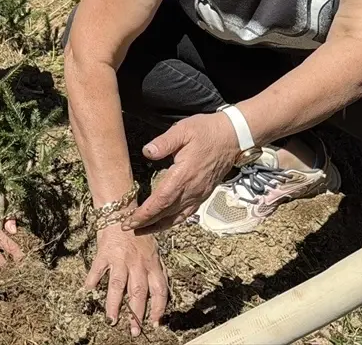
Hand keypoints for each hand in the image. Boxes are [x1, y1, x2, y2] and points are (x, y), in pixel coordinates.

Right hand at [84, 226, 168, 333]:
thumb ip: (157, 270)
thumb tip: (161, 292)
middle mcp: (137, 263)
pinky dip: (92, 280)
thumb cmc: (138, 233)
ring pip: (118, 285)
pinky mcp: (104, 253)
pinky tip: (88, 292)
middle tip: (134, 331)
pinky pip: (98, 269)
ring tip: (112, 320)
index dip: (158, 308)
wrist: (121, 211)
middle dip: (136, 314)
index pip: (159, 290)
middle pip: (138, 292)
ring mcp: (120, 258)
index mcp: (152, 263)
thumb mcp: (154, 250)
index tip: (155, 323)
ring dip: (114, 304)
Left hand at [123, 112, 239, 233]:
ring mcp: (199, 193)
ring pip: (177, 217)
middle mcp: (192, 189)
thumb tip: (147, 152)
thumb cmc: (206, 131)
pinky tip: (165, 222)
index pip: (161, 201)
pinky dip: (174, 221)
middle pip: (166, 213)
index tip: (130, 221)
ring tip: (142, 230)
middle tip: (128, 228)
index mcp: (183, 175)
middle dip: (146, 223)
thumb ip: (164, 142)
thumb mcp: (183, 130)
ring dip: (159, 226)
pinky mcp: (204, 193)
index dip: (145, 214)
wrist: (233, 136)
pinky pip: (187, 213)